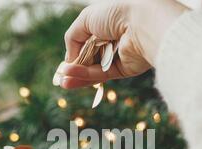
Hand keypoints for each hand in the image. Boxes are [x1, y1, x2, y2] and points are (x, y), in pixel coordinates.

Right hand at [57, 0, 187, 88]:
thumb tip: (69, 59)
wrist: (141, 23)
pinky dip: (86, 76)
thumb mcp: (86, 19)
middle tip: (60, 77)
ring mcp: (119, 56)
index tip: (63, 65)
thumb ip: (73, 38)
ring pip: (94, 69)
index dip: (74, 53)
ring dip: (77, 75)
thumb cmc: (115, 14)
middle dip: (74, 68)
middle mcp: (113, 40)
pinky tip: (71, 77)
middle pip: (89, 58)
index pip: (86, 42)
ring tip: (62, 82)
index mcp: (106, 24)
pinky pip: (102, 74)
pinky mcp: (125, 69)